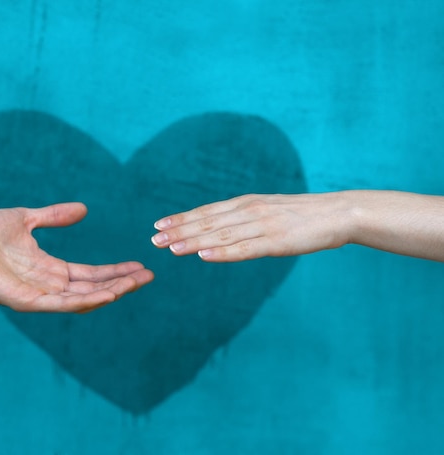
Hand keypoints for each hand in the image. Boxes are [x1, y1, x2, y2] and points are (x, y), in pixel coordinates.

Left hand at [0, 202, 153, 311]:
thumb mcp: (28, 218)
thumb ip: (55, 216)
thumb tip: (83, 209)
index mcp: (48, 269)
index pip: (89, 274)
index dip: (115, 270)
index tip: (140, 265)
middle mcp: (46, 285)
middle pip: (92, 288)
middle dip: (121, 283)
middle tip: (148, 276)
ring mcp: (36, 295)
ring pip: (81, 299)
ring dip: (109, 292)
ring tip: (133, 284)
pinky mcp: (24, 300)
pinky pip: (59, 304)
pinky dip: (84, 301)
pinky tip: (107, 294)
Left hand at [151, 193, 351, 261]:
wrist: (338, 212)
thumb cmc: (302, 214)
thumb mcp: (268, 210)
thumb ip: (244, 218)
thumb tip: (221, 229)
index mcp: (246, 203)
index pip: (207, 211)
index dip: (181, 218)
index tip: (158, 224)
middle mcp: (249, 211)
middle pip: (207, 222)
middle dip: (179, 231)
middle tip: (153, 239)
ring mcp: (262, 226)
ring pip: (221, 235)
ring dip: (193, 242)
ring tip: (171, 248)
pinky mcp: (276, 242)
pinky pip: (244, 249)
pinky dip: (222, 253)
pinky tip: (204, 257)